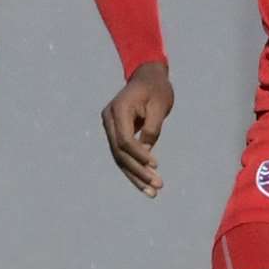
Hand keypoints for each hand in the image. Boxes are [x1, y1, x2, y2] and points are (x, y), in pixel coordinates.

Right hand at [101, 62, 173, 197]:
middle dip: (137, 172)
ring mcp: (110, 127)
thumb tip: (146, 153)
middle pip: (119, 152)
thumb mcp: (159, 105)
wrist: (148, 76)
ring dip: (135, 176)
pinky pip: (123, 155)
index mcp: (118, 109)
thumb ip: (152, 128)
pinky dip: (134, 169)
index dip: (139, 154)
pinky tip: (146, 184)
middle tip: (157, 187)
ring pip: (119, 158)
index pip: (124, 139)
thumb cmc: (157, 88)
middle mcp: (109, 119)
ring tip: (152, 193)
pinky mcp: (116, 133)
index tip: (155, 165)